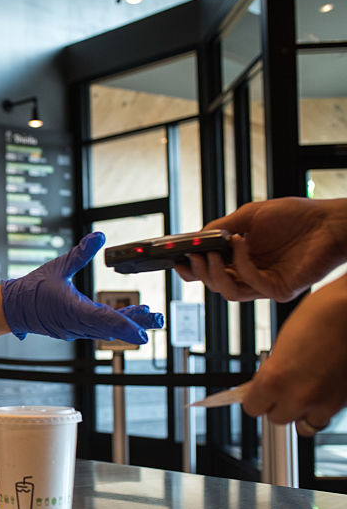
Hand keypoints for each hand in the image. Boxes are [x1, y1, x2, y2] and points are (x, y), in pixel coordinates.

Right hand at [0, 232, 163, 342]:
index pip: (105, 320)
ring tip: (147, 316)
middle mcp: (76, 324)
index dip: (127, 325)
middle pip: (112, 327)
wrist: (12, 308)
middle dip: (136, 324)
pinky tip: (125, 318)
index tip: (144, 331)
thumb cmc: (31, 289)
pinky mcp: (73, 328)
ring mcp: (75, 329)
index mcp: (73, 310)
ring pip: (106, 330)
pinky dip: (113, 324)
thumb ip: (80, 253)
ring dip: (127, 324)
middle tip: (157, 320)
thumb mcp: (58, 266)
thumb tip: (98, 236)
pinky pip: (97, 329)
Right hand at [175, 197, 346, 301]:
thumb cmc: (295, 216)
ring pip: (228, 292)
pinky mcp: (279, 290)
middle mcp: (251, 275)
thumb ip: (221, 227)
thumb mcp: (249, 216)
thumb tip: (194, 237)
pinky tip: (241, 243)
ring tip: (212, 253)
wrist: (330, 221)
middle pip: (214, 284)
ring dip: (215, 274)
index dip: (191, 269)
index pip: (210, 271)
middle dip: (199, 271)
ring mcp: (264, 285)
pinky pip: (251, 283)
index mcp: (241, 259)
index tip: (177, 260)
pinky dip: (241, 264)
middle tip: (192, 255)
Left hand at [241, 274, 346, 434]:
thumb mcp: (283, 342)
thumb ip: (272, 370)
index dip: (255, 398)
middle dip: (277, 404)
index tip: (257, 392)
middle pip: (276, 418)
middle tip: (282, 387)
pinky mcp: (345, 402)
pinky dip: (320, 410)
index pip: (252, 407)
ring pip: (302, 424)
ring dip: (300, 411)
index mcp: (273, 380)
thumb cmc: (322, 315)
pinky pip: (325, 418)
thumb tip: (266, 384)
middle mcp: (298, 397)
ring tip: (303, 390)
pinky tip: (321, 392)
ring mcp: (325, 403)